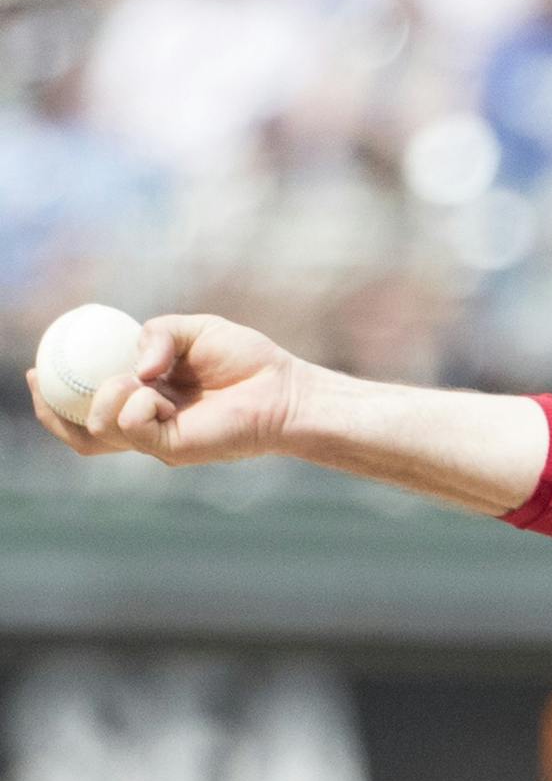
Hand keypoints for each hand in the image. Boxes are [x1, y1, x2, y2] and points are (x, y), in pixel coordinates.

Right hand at [26, 314, 305, 465]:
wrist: (285, 389)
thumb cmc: (248, 361)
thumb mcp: (193, 331)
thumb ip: (157, 335)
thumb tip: (135, 367)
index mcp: (146, 399)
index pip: (90, 407)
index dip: (56, 395)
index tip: (38, 368)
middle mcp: (147, 424)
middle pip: (82, 433)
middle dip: (51, 409)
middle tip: (42, 377)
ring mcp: (158, 440)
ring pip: (99, 431)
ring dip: (103, 398)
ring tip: (136, 378)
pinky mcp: (173, 449)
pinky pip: (132, 429)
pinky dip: (134, 404)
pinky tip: (157, 391)